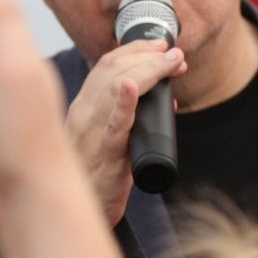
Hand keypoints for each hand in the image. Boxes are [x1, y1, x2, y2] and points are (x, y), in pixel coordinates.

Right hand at [64, 39, 184, 225]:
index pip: (106, 64)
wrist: (82, 214)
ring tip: (172, 62)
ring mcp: (91, 131)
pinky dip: (125, 101)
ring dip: (148, 69)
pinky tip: (133, 86)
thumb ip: (133, 117)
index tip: (160, 44)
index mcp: (84, 107)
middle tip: (175, 54)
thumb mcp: (113, 139)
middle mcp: (83, 112)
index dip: (135, 48)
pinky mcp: (104, 152)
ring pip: (114, 87)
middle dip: (148, 55)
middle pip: (112, 68)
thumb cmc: (99, 178)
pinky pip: (113, 123)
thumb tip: (169, 99)